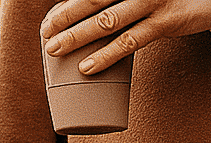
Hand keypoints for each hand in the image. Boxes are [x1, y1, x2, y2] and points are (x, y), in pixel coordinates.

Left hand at [41, 0, 210, 74]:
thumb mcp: (148, 0)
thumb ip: (125, 8)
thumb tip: (97, 30)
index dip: (65, 8)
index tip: (47, 24)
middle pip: (92, 2)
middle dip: (65, 20)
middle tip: (45, 37)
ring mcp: (150, 2)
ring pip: (106, 21)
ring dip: (78, 37)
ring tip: (57, 51)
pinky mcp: (165, 22)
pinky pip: (129, 42)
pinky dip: (106, 56)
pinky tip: (87, 68)